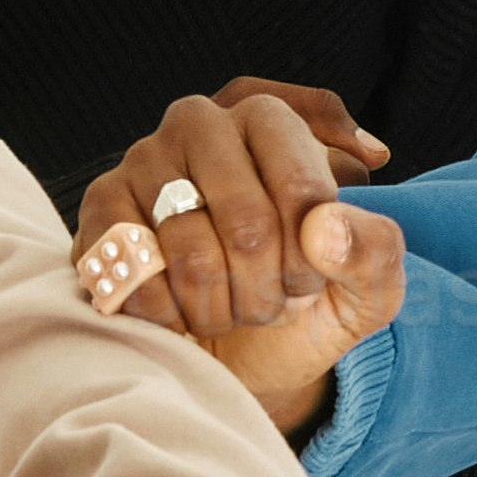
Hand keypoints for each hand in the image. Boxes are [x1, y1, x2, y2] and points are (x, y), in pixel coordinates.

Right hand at [69, 84, 402, 435]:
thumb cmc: (299, 307)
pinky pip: (139, 274)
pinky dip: (169, 315)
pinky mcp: (102, 210)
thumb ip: (375, 252)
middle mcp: (201, 122)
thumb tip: (323, 228)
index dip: (311, 254)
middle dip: (267, 289)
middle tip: (269, 302)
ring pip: (192, 255)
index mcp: (270, 119)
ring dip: (219, 308)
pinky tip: (178, 312)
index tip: (313, 278)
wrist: (236, 356)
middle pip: (248, 223)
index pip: (303, 183)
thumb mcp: (366, 292)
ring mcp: (143, 161)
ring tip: (225, 307)